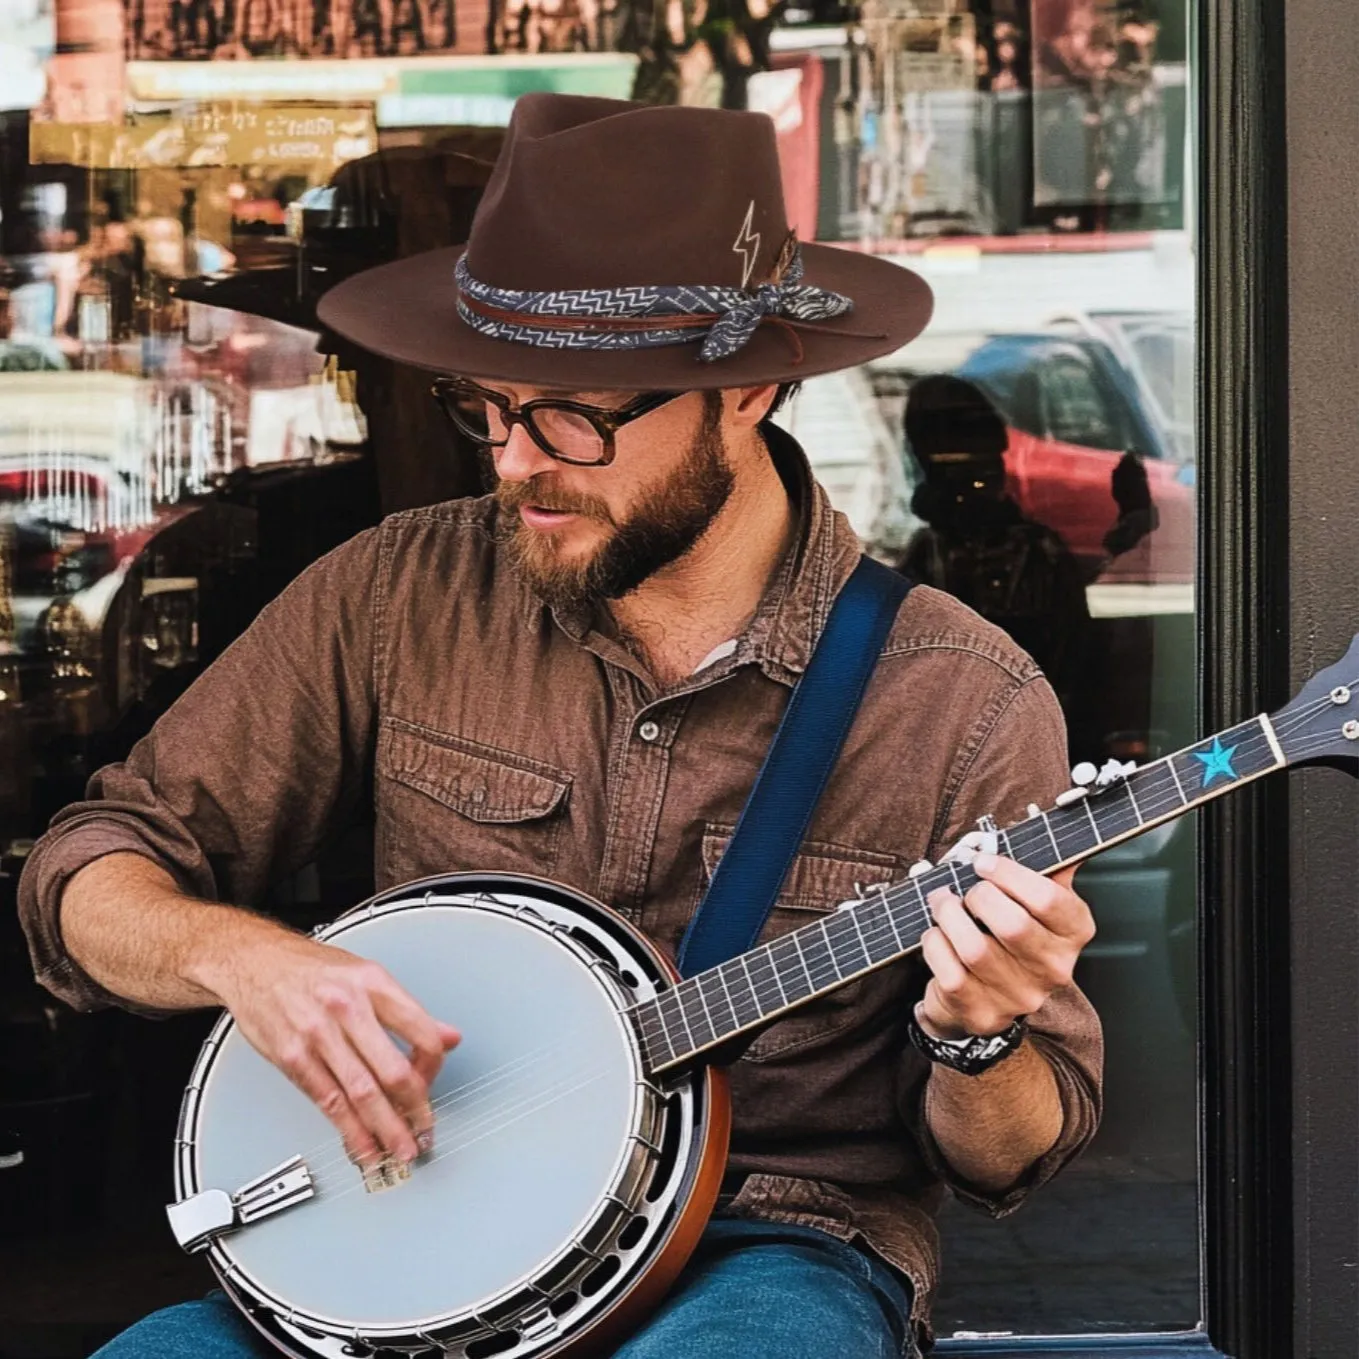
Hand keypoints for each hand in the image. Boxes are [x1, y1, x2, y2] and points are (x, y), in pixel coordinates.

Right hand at [206, 926, 460, 1167]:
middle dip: (415, 1109)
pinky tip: (363, 1146)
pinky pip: (327, 1101)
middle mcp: (348, 1008)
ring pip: (362, 1093)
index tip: (433, 1082)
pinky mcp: (292, 1057)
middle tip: (424, 1131)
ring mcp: (318, 1035)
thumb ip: (408, 1009)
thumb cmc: (311, 968)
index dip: (434, 1066)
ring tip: (401, 1149)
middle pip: (393, 1070)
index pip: (422, 1032)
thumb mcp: (367, 973)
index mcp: (374, 983)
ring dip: (386, 1128)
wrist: (253, 962)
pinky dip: (349, 1130)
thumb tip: (450, 1036)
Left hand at [919, 855, 1093, 1038]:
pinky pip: (949, 970)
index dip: (1008, 873)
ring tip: (943, 905)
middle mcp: (1054, 969)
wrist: (985, 996)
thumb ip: (1044, 868)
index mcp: (1073, 933)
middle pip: (1013, 925)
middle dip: (978, 896)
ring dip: (949, 917)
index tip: (983, 862)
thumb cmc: (1009, 936)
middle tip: (965, 890)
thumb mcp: (1035, 901)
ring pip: (975, 948)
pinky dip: (934, 944)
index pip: (1048, 898)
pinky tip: (937, 936)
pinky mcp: (982, 1011)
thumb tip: (1049, 830)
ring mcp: (1019, 995)